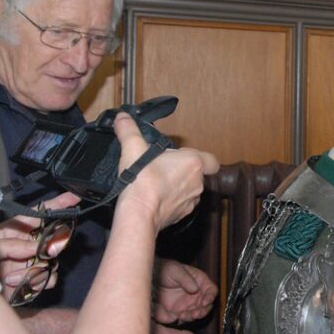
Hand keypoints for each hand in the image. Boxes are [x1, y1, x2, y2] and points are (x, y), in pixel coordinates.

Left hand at [0, 192, 79, 301]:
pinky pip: (50, 278)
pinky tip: (16, 283)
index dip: (58, 204)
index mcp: (15, 231)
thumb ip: (14, 244)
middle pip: (53, 237)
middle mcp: (28, 245)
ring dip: (33, 270)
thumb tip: (39, 248)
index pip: (40, 214)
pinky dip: (36, 282)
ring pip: (53, 260)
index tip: (74, 198)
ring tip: (11, 276)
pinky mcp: (36, 280)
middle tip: (47, 250)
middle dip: (54, 243)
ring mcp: (33, 262)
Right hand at [113, 113, 218, 230]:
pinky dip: (171, 201)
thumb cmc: (142, 181)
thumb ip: (129, 130)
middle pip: (196, 173)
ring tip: (156, 183)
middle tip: (162, 167)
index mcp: (193, 163)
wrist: (139, 213)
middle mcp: (197, 182)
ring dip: (177, 186)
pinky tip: (155, 198)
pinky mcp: (182, 215)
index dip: (199, 157)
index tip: (182, 156)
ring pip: (189, 190)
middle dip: (181, 169)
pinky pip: (181, 205)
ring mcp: (191, 201)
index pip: (211, 160)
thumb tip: (122, 117)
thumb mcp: (133, 148)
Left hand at [154, 259, 216, 324]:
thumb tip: (195, 289)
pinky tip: (179, 317)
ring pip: (198, 313)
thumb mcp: (175, 270)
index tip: (205, 302)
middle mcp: (197, 294)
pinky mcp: (179, 312)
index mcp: (200, 281)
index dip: (211, 296)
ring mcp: (189, 304)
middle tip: (196, 313)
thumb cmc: (165, 270)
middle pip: (207, 305)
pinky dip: (185, 319)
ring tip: (186, 316)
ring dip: (194, 316)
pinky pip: (186, 318)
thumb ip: (185, 278)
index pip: (211, 290)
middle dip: (204, 310)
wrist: (150, 280)